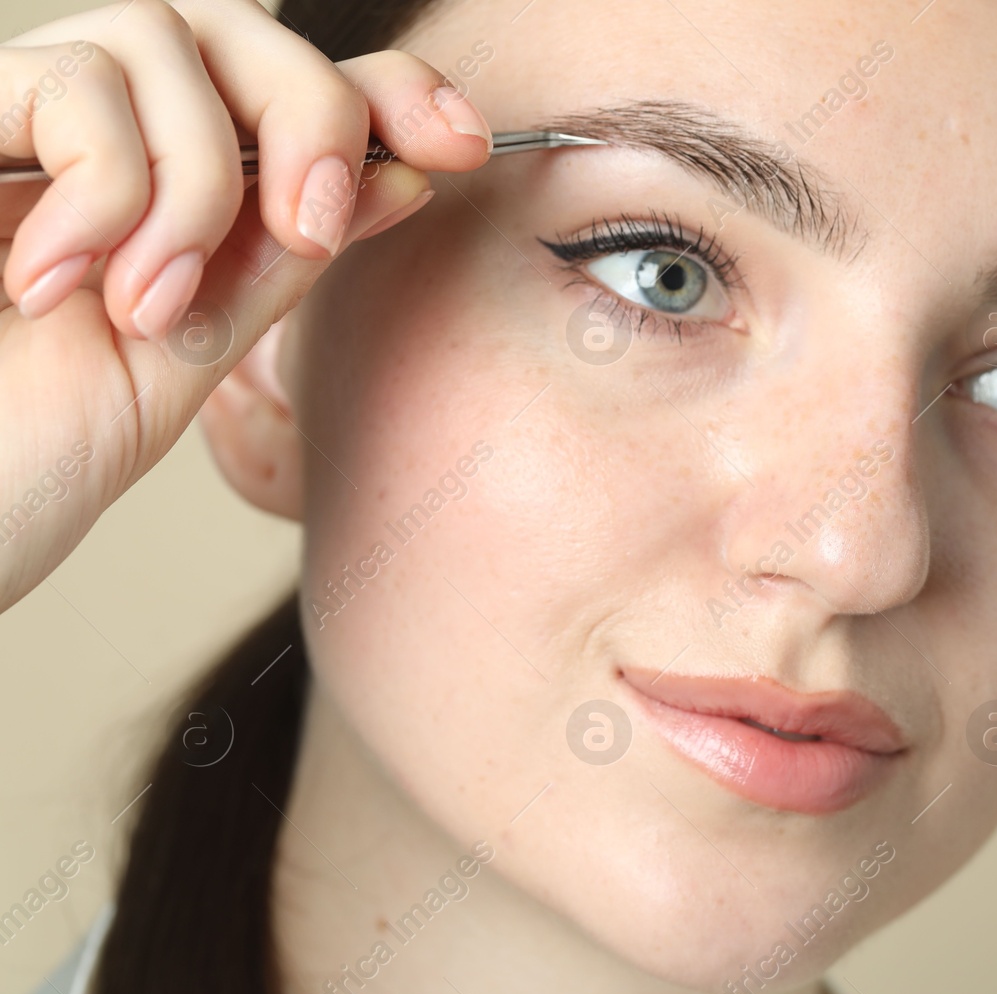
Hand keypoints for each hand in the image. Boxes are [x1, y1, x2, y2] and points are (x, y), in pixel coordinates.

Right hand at [0, 0, 490, 611]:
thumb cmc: (21, 456)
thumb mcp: (186, 350)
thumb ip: (276, 257)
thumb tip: (401, 175)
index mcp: (161, 182)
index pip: (288, 85)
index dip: (387, 89)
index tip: (460, 146)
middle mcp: (93, 131)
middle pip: (240, 26)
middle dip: (311, 117)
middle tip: (310, 228)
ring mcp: (20, 121)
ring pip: (165, 36)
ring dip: (196, 185)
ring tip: (143, 303)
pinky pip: (77, 86)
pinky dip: (110, 192)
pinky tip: (63, 284)